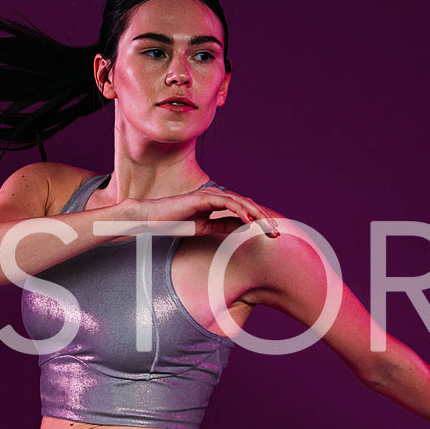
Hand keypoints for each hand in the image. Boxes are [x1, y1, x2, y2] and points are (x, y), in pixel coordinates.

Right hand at [122, 187, 279, 238]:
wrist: (153, 218)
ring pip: (241, 202)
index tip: (272, 233)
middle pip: (247, 205)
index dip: (259, 220)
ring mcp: (210, 195)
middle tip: (277, 232)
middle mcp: (216, 196)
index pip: (244, 210)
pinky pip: (226, 204)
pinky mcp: (203, 198)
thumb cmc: (174, 222)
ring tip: (268, 228)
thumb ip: (223, 225)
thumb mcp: (204, 227)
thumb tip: (242, 227)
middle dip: (264, 218)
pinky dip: (239, 212)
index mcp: (217, 203)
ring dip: (257, 215)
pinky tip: (249, 222)